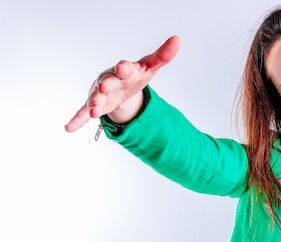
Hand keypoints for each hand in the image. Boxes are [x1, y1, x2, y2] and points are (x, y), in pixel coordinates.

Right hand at [64, 35, 180, 132]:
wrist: (122, 85)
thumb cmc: (135, 74)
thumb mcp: (150, 67)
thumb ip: (163, 56)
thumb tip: (177, 39)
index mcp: (124, 69)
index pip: (124, 67)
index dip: (124, 68)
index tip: (123, 68)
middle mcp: (109, 79)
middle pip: (107, 81)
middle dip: (106, 84)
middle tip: (104, 88)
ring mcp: (100, 93)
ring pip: (95, 97)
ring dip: (94, 103)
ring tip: (95, 112)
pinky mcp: (95, 105)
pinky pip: (83, 112)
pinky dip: (77, 120)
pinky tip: (69, 128)